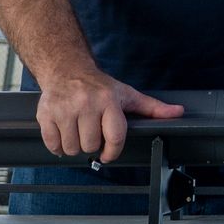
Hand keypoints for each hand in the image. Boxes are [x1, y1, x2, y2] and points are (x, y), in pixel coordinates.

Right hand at [35, 70, 182, 162]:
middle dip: (92, 144)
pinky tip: (64, 132)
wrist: (66, 69)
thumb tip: (178, 112)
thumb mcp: (127, 95)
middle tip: (91, 132)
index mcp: (108, 100)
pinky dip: (57, 145)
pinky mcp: (45, 114)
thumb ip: (152, 107)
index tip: (109, 153)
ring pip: (72, 148)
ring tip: (78, 131)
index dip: (113, 151)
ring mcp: (64, 109)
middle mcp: (86, 104)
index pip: (115, 137)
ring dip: (75, 146)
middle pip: (91, 145)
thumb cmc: (99, 86)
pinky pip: (52, 144)